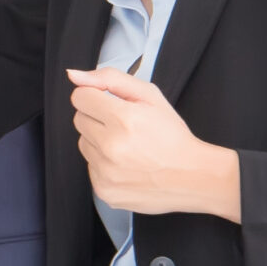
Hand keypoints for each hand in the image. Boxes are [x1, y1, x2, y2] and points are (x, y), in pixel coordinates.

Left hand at [65, 68, 241, 220]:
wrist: (192, 176)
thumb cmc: (172, 135)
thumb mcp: (150, 96)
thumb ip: (110, 79)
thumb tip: (74, 75)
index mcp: (123, 119)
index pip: (80, 97)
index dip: (96, 97)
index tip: (111, 104)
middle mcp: (111, 147)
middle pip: (79, 119)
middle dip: (99, 118)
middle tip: (126, 126)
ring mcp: (106, 172)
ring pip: (83, 144)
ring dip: (100, 142)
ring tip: (128, 146)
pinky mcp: (104, 190)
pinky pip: (90, 168)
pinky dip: (104, 164)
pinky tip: (127, 164)